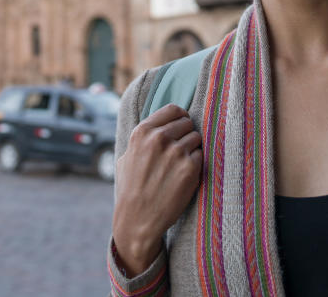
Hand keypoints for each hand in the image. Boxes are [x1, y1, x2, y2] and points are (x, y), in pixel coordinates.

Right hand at [112, 104, 202, 275]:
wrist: (137, 219)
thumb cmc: (130, 189)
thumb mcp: (126, 156)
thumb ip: (142, 139)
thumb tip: (158, 126)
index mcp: (143, 131)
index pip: (173, 109)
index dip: (179, 118)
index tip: (180, 126)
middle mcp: (159, 138)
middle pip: (187, 123)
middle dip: (185, 135)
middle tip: (179, 151)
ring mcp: (176, 152)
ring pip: (196, 138)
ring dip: (191, 150)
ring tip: (179, 166)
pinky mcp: (190, 168)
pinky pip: (201, 156)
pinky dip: (196, 164)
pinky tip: (183, 176)